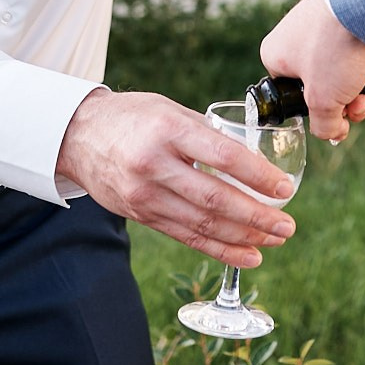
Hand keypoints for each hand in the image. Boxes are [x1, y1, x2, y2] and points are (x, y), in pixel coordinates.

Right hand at [56, 89, 297, 266]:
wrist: (77, 136)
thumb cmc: (132, 118)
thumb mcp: (170, 110)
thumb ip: (207, 134)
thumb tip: (253, 158)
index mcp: (168, 130)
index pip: (222, 156)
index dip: (257, 176)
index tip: (285, 189)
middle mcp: (155, 165)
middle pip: (215, 198)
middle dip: (257, 216)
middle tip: (287, 226)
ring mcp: (146, 194)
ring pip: (203, 224)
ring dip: (244, 237)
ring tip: (274, 241)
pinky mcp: (142, 215)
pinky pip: (187, 237)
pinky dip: (220, 249)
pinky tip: (247, 254)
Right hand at [261, 0, 364, 143]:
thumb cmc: (332, 47)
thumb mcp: (322, 100)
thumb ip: (323, 124)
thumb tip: (333, 134)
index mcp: (277, 54)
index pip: (291, 93)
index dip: (317, 111)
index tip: (337, 118)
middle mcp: (298, 38)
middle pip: (324, 87)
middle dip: (347, 105)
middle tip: (360, 108)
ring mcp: (327, 27)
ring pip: (347, 75)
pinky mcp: (353, 20)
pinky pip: (363, 58)